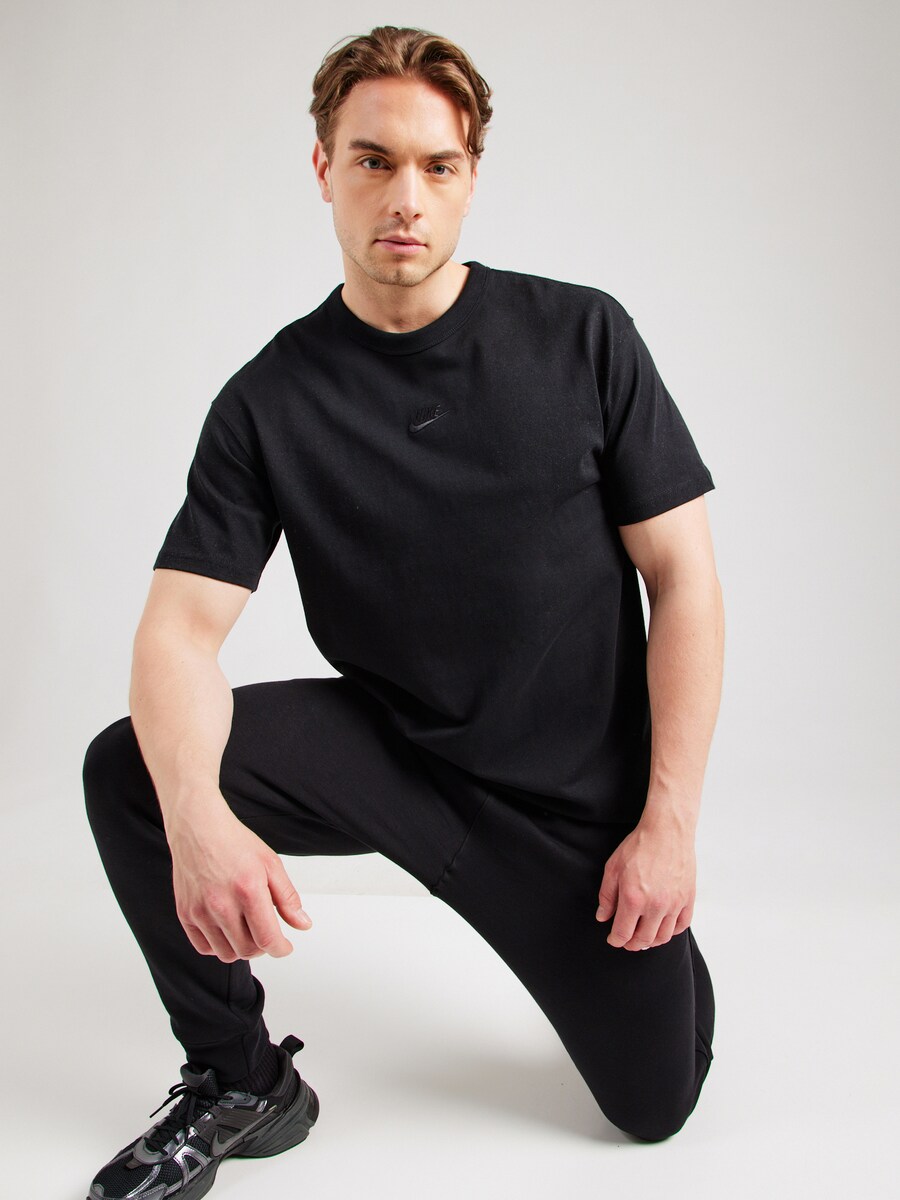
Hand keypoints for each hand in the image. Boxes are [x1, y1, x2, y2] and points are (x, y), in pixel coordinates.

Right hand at [167, 798, 311, 962]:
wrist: (199, 829)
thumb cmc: (235, 843)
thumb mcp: (271, 864)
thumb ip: (288, 898)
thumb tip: (302, 924)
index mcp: (248, 890)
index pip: (267, 939)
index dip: (280, 949)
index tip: (284, 947)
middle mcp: (221, 904)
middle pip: (248, 950)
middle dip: (263, 947)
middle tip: (266, 932)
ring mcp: (200, 911)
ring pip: (226, 953)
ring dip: (242, 948)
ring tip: (247, 930)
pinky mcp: (185, 914)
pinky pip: (204, 947)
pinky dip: (219, 946)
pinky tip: (228, 930)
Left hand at [595, 816, 694, 949]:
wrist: (667, 831)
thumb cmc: (639, 846)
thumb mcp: (613, 868)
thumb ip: (607, 896)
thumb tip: (603, 917)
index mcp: (633, 899)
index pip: (623, 933)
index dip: (616, 940)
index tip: (613, 939)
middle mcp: (655, 905)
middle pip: (644, 939)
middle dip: (632, 944)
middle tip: (627, 941)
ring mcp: (674, 903)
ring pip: (663, 936)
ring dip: (651, 941)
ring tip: (644, 937)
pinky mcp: (688, 898)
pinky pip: (681, 925)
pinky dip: (671, 931)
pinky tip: (663, 927)